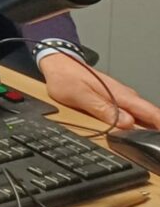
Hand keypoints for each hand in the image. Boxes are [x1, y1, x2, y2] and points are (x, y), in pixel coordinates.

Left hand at [38, 54, 159, 129]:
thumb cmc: (66, 77)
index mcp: (119, 94)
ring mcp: (120, 96)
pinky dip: (140, 120)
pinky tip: (140, 129)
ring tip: (154, 140)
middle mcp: (124, 94)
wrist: (57, 63)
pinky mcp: (114, 98)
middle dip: (157, 127)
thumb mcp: (81, 96)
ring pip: (142, 113)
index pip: (149, 112)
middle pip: (150, 114)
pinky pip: (133, 111)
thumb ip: (104, 110)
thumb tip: (127, 122)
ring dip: (151, 125)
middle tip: (157, 143)